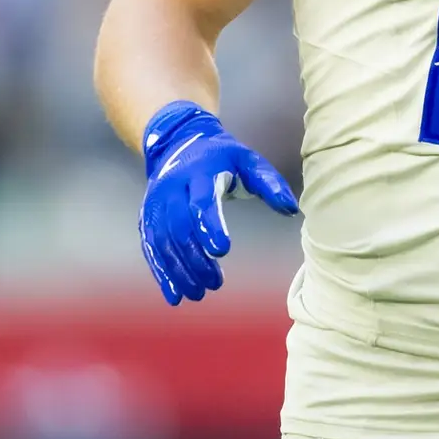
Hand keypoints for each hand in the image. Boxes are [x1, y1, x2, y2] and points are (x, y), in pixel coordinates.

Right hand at [138, 101, 297, 305]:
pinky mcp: (148, 218)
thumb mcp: (248, 160)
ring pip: (162, 241)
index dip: (209, 226)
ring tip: (199, 293)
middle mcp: (171, 189)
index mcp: (197, 172)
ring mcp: (156, 204)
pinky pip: (151, 248)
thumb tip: (291, 209)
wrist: (178, 143)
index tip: (222, 251)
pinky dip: (162, 273)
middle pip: (179, 226)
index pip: (200, 202)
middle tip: (215, 283)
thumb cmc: (221, 156)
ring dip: (179, 271)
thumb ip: (270, 183)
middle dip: (194, 258)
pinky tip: (175, 295)